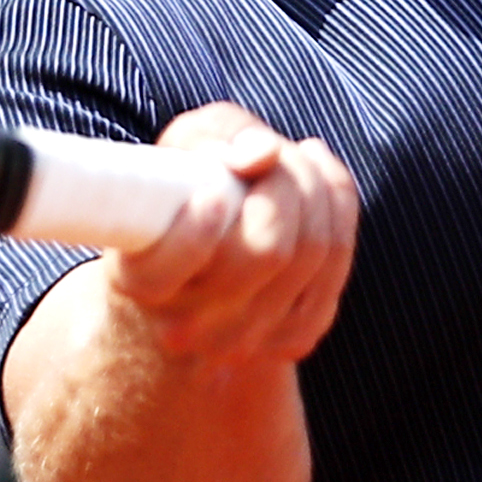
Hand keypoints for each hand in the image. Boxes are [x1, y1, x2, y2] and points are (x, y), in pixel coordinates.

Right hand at [102, 102, 357, 364]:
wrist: (195, 270)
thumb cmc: (181, 195)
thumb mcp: (179, 152)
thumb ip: (213, 139)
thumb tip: (263, 154)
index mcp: (141, 284)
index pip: (164, 272)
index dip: (196, 233)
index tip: (214, 191)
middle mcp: (189, 327)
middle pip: (267, 251)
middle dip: (284, 181)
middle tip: (273, 150)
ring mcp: (244, 342)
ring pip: (313, 254)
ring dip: (316, 187)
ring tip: (297, 157)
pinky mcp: (293, 339)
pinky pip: (337, 264)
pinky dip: (339, 207)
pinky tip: (320, 180)